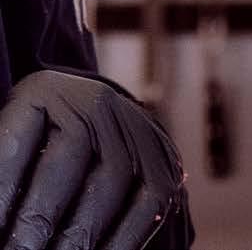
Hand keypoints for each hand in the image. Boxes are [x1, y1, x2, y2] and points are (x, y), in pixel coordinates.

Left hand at [0, 70, 186, 249]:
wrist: (96, 135)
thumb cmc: (36, 155)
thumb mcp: (16, 150)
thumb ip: (6, 178)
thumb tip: (1, 218)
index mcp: (44, 89)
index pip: (18, 141)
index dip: (4, 191)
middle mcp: (95, 100)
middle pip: (69, 158)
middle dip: (40, 218)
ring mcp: (135, 128)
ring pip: (111, 181)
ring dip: (80, 236)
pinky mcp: (163, 162)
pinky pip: (148, 204)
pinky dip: (120, 242)